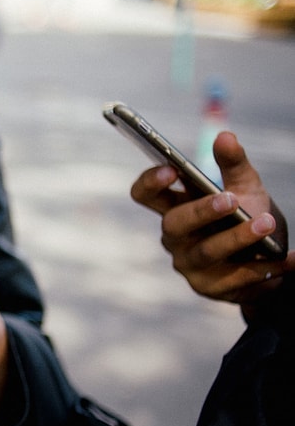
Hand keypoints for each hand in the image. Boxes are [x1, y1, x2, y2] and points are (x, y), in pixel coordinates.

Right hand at [130, 131, 294, 305]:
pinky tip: (287, 258)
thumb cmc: (245, 216)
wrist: (266, 258)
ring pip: (206, 253)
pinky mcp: (210, 288)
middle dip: (201, 212)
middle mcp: (175, 237)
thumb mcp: (244, 187)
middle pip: (174, 224)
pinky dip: (264, 268)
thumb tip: (225, 137)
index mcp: (175, 207)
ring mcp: (189, 264)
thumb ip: (234, 164)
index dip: (151, 183)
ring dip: (237, 239)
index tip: (171, 169)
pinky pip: (235, 279)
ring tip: (267, 225)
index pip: (145, 194)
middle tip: (231, 200)